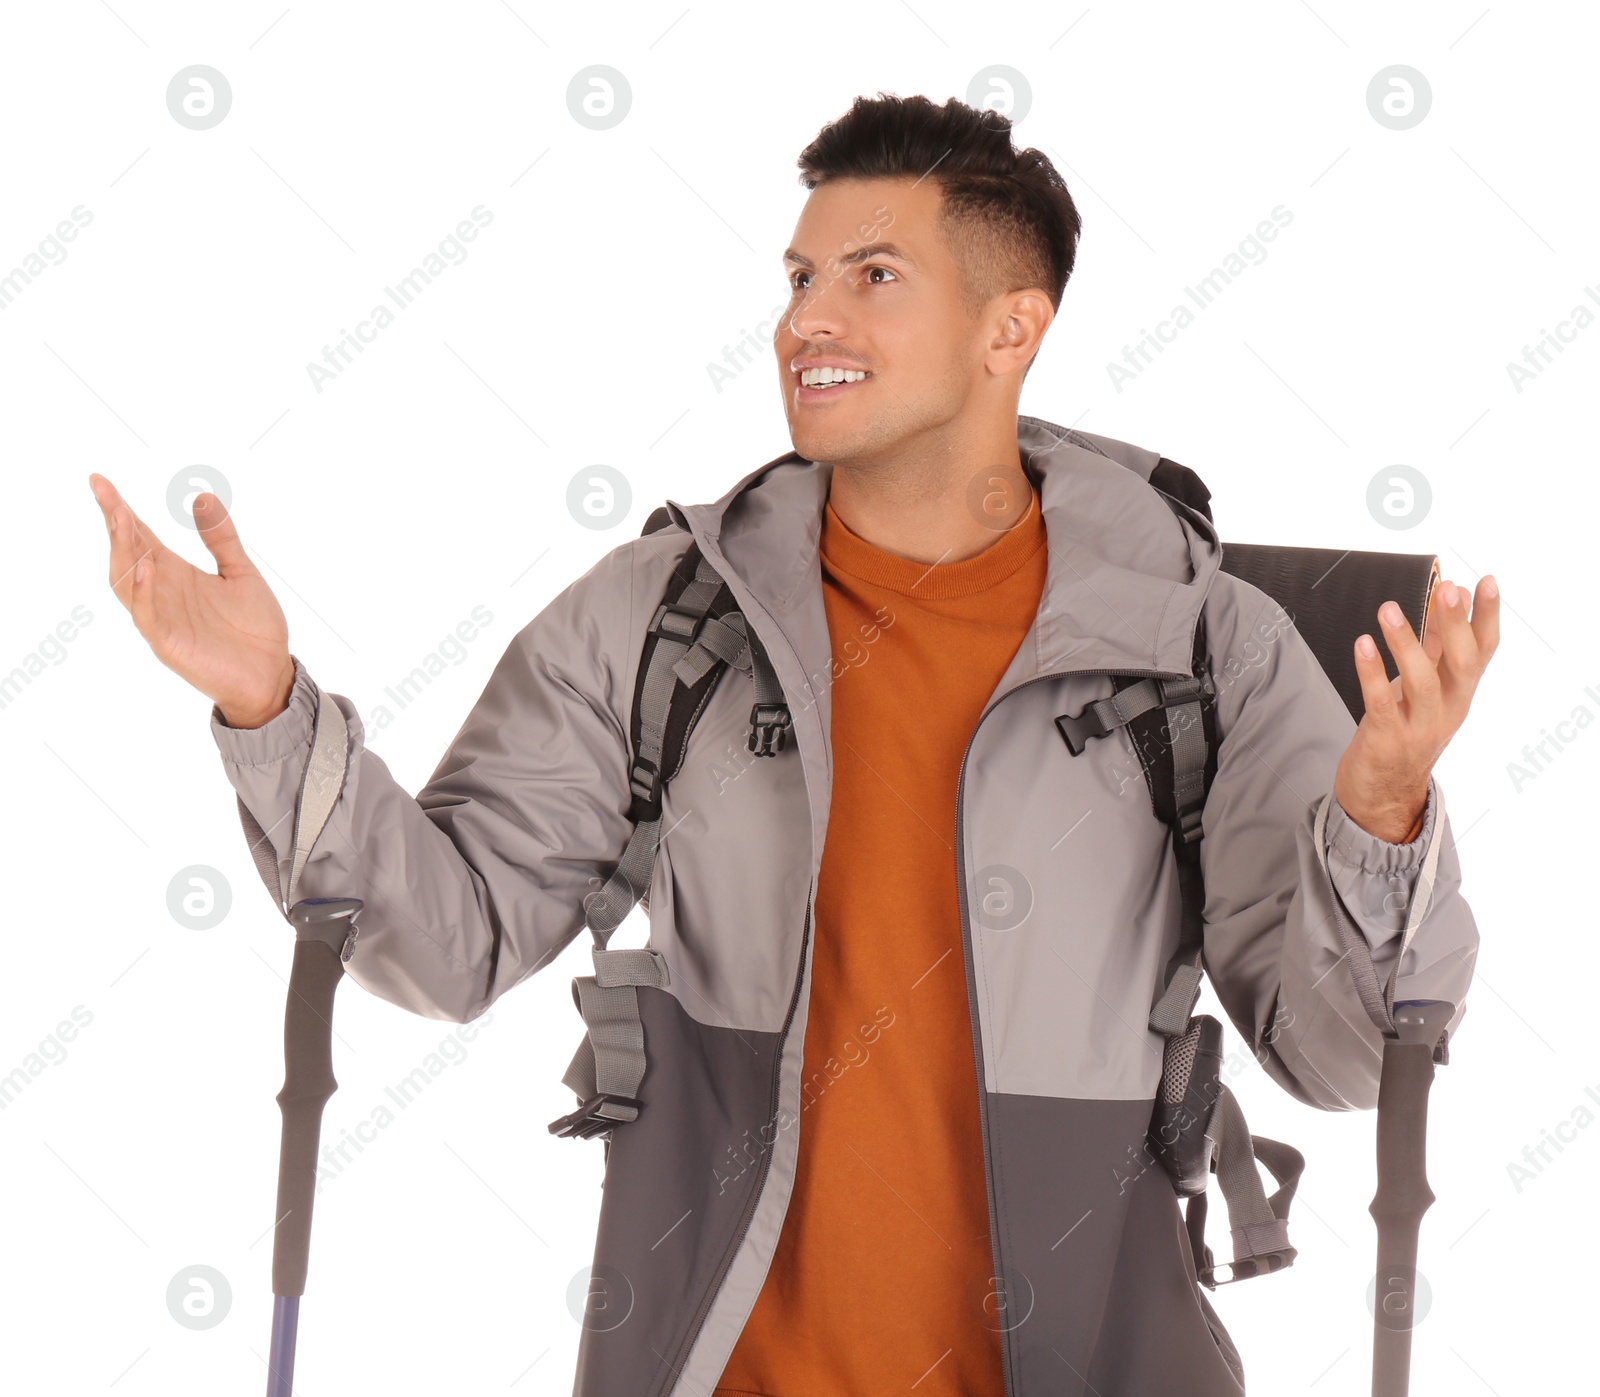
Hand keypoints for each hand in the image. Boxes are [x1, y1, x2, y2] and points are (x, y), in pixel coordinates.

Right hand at [88, 474, 295, 726]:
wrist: (271, 674)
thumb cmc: (254, 628)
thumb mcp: (241, 572)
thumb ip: (222, 538)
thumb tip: (202, 496)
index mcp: (175, 573)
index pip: (139, 536)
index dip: (119, 509)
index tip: (100, 481)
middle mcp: (162, 592)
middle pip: (126, 553)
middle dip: (115, 524)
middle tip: (105, 493)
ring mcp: (161, 618)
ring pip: (127, 583)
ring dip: (122, 552)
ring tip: (122, 519)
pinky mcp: (169, 644)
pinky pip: (148, 617)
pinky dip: (144, 594)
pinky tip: (147, 569)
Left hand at [1333, 575, 1499, 841]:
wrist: (1384, 792)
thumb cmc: (1405, 727)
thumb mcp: (1427, 685)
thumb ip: (1436, 644)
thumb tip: (1450, 597)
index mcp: (1461, 691)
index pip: (1484, 650)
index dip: (1487, 616)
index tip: (1487, 580)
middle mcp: (1449, 709)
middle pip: (1462, 664)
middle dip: (1456, 625)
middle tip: (1446, 590)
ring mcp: (1420, 727)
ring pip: (1423, 683)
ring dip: (1405, 643)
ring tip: (1387, 610)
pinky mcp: (1388, 740)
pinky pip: (1381, 703)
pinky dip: (1371, 673)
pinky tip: (1363, 645)